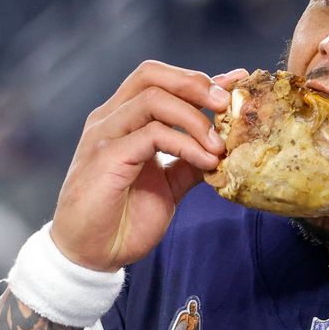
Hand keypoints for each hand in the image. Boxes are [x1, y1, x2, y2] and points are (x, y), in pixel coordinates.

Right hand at [52, 61, 247, 270]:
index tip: (236, 82)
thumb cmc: (124, 219)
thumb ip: (191, 159)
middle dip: (195, 83)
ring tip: (219, 146)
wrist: (92, 255)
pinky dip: (186, 144)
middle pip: (151, 74)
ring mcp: (105, 135)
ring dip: (195, 118)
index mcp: (123, 119)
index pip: (160, 80)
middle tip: (226, 105)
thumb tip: (224, 144)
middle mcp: (110, 118)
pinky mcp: (106, 157)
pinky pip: (152, 134)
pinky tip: (205, 161)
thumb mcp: (169, 184)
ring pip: (153, 98)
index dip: (199, 78)